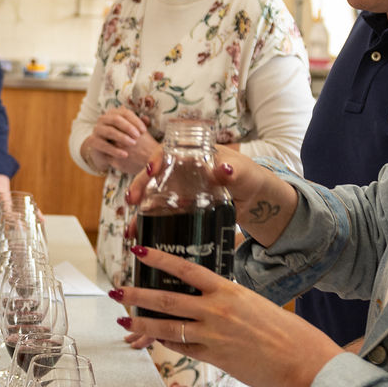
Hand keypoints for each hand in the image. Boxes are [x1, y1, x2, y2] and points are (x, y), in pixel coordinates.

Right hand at [83, 108, 157, 176]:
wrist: (105, 152)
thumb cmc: (121, 139)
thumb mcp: (130, 132)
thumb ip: (138, 125)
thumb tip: (147, 118)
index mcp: (113, 113)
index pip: (125, 113)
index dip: (135, 120)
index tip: (144, 130)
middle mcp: (103, 119)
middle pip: (116, 119)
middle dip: (128, 127)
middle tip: (138, 136)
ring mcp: (97, 129)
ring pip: (109, 131)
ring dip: (122, 137)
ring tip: (133, 144)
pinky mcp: (93, 141)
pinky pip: (103, 145)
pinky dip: (115, 150)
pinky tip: (125, 155)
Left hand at [112, 245, 335, 386]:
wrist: (301, 359)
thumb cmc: (284, 331)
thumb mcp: (254, 304)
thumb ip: (228, 300)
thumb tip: (208, 300)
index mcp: (229, 290)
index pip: (187, 268)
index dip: (160, 259)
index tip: (140, 251)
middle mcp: (217, 310)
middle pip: (168, 298)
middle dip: (138, 294)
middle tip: (117, 290)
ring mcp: (213, 335)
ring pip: (167, 326)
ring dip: (141, 322)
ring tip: (122, 319)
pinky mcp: (214, 357)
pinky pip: (181, 348)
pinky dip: (164, 343)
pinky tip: (150, 339)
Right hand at [120, 144, 296, 247]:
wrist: (255, 199)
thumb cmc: (249, 177)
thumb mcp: (244, 173)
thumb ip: (235, 171)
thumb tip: (225, 168)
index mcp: (194, 155)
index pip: (169, 152)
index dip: (156, 159)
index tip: (150, 170)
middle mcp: (182, 170)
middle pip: (155, 175)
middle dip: (140, 187)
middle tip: (132, 201)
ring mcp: (181, 189)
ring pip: (154, 196)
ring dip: (140, 211)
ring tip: (132, 228)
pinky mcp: (182, 207)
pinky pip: (162, 213)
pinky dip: (150, 223)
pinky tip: (141, 235)